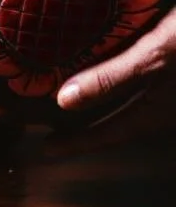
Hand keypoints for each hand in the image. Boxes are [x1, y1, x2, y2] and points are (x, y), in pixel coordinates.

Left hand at [47, 5, 175, 153]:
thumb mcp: (156, 55)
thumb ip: (113, 78)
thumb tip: (65, 102)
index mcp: (158, 112)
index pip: (109, 133)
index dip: (77, 143)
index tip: (46, 152)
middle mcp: (163, 106)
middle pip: (114, 119)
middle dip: (81, 124)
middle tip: (43, 125)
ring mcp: (168, 90)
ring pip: (125, 100)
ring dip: (95, 100)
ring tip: (61, 97)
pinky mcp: (168, 64)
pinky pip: (134, 79)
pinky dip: (111, 78)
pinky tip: (96, 63)